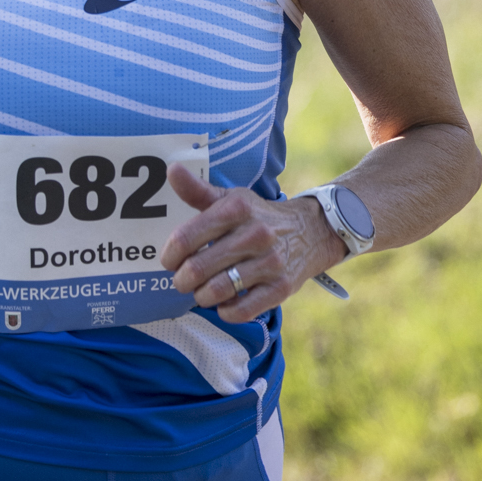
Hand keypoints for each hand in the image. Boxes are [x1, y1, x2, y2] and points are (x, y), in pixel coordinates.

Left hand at [159, 167, 343, 323]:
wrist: (311, 232)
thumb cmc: (258, 217)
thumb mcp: (231, 199)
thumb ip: (197, 190)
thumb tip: (171, 170)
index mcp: (235, 210)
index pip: (185, 238)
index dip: (169, 255)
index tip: (170, 261)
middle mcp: (254, 234)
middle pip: (197, 269)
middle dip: (182, 280)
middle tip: (184, 280)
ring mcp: (270, 262)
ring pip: (216, 291)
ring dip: (201, 296)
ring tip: (202, 292)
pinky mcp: (281, 287)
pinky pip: (241, 310)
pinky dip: (225, 311)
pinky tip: (224, 303)